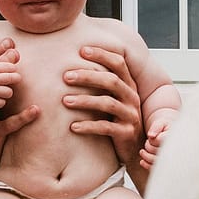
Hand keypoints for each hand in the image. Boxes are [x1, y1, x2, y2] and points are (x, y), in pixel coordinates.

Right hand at [0, 42, 20, 109]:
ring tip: (3, 91)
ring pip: (9, 92)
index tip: (12, 70)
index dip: (12, 68)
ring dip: (7, 92)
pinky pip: (2, 103)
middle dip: (16, 78)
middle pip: (12, 78)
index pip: (8, 66)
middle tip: (15, 79)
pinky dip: (0, 102)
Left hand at [63, 46, 145, 189]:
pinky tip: (73, 127)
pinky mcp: (126, 133)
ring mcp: (130, 116)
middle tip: (66, 76)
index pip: (118, 63)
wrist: (134, 148)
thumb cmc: (117, 120)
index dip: (102, 54)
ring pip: (108, 103)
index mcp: (128, 85)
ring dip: (84, 101)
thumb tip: (75, 64)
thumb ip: (101, 84)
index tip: (81, 50)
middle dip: (88, 76)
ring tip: (65, 101)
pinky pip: (106, 127)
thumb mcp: (112, 99)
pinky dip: (88, 126)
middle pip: (111, 81)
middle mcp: (131, 98)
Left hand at [139, 113, 172, 168]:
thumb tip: (151, 135)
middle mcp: (177, 149)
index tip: (153, 136)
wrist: (172, 135)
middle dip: (149, 147)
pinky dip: (147, 165)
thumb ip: (156, 127)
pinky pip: (156, 168)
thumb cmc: (166, 128)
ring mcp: (173, 159)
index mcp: (176, 138)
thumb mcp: (162, 122)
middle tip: (147, 142)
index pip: (160, 140)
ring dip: (146, 156)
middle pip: (158, 151)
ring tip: (143, 151)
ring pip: (156, 161)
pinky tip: (142, 161)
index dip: (153, 139)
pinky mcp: (167, 165)